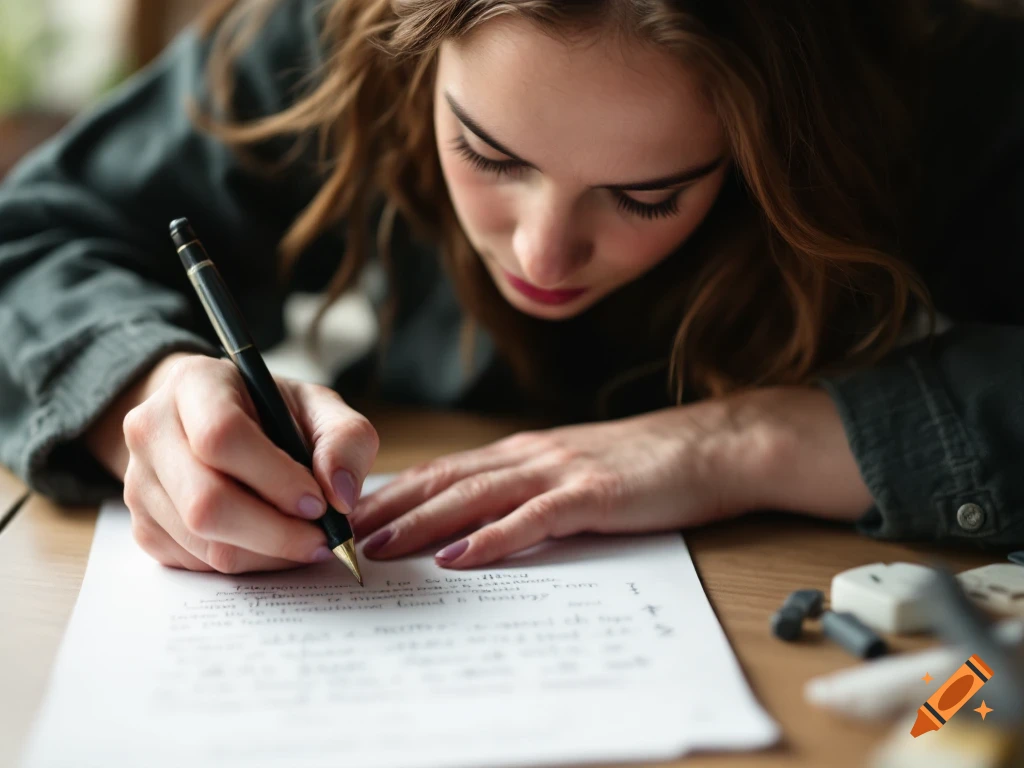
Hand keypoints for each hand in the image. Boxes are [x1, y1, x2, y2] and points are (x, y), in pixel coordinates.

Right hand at [113, 353, 377, 572]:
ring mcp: (138, 481)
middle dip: (275, 532)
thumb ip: (345, 440)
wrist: (215, 421)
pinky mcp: (141, 525)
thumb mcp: (319, 407)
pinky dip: (244, 563)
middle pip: (205, 501)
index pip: (221, 437)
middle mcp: (151, 430)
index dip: (275, 478)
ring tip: (303, 539)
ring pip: (202, 541)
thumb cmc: (272, 412)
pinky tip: (269, 542)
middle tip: (321, 539)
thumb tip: (341, 497)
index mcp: (194, 383)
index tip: (318, 503)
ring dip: (266, 553)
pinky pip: (195, 563)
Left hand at [349, 387, 872, 568]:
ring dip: (422, 521)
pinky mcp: (595, 493)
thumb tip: (477, 519)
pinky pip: (535, 518)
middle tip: (339, 533)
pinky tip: (461, 556)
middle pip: (446, 481)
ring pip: (477, 496)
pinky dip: (494, 538)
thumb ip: (527, 487)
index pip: (445, 471)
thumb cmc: (643, 463)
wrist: (713, 445)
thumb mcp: (573, 469)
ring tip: (377, 546)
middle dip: (389, 508)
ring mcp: (562, 470)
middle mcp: (531, 455)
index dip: (394, 491)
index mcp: (523, 451)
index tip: (349, 513)